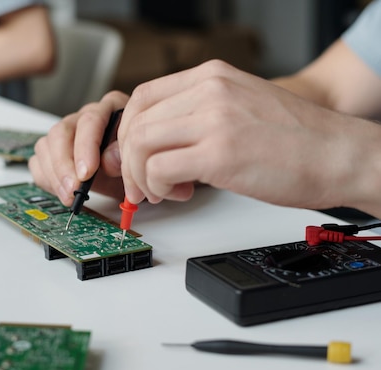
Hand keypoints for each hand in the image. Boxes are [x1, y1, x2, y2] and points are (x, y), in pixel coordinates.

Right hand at [29, 91, 128, 205]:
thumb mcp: (138, 160)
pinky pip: (38, 162)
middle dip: (64, 165)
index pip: (90, 120)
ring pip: (46, 146)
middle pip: (61, 132)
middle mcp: (84, 118)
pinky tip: (61, 192)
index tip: (87, 173)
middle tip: (73, 189)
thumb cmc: (135, 163)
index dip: (86, 147)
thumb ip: (124, 156)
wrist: (131, 177)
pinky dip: (46, 179)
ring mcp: (66, 134)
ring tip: (69, 197)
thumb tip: (108, 160)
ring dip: (54, 176)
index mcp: (110, 109)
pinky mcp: (52, 152)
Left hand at [117, 59, 380, 211]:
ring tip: (164, 190)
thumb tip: (152, 143)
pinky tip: (182, 193)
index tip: (133, 156)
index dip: (128, 132)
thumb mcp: (239, 107)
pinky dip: (160, 187)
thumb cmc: (296, 139)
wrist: (341, 155)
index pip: (142, 97)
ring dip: (142, 176)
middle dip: (128, 160)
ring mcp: (214, 119)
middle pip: (135, 122)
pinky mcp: (220, 153)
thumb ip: (196, 117)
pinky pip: (159, 169)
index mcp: (212, 77)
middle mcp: (210, 90)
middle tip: (142, 183)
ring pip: (140, 145)